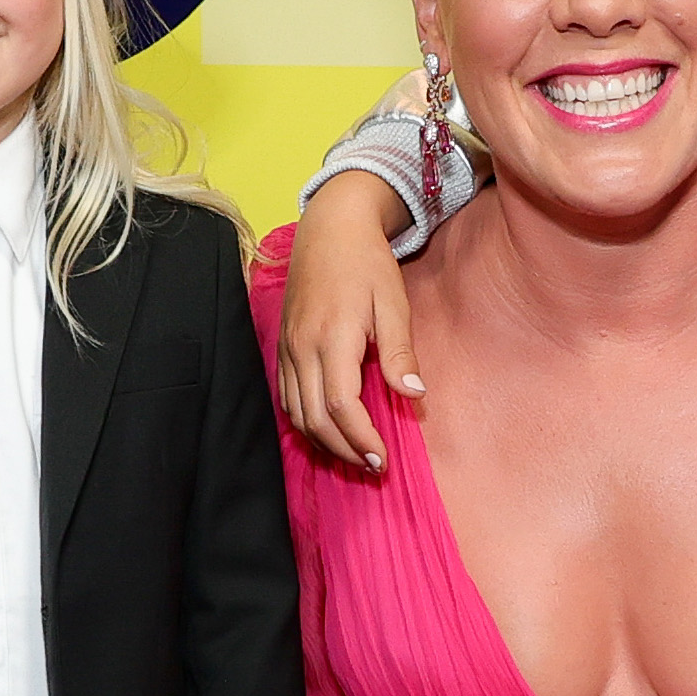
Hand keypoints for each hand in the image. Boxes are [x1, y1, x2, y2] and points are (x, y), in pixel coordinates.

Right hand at [278, 172, 422, 470]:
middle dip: (344, 450)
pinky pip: (288, 397)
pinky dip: (306, 422)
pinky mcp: (282, 347)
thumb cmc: (368, 264)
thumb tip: (414, 396)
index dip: (361, 438)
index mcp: (332, 338)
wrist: (330, 228)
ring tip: (354, 455)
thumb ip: (400, 353)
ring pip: (297, 413)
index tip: (383, 459)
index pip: (342, 406)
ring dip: (324, 442)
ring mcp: (287, 348)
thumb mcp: (393, 304)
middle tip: (373, 466)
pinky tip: (328, 430)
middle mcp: (302, 348)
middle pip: (316, 419)